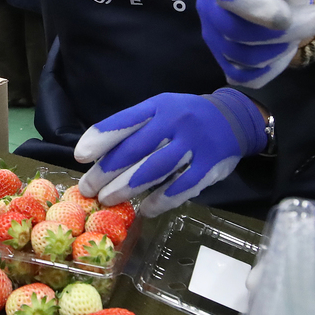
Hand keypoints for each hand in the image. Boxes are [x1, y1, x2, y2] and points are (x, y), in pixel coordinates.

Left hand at [75, 89, 268, 216]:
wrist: (234, 118)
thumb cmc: (185, 117)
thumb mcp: (161, 110)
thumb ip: (135, 129)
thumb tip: (99, 157)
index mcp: (159, 106)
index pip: (125, 121)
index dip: (101, 138)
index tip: (80, 155)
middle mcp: (175, 122)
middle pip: (136, 148)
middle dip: (107, 171)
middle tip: (88, 189)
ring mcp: (194, 144)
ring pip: (156, 168)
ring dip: (128, 187)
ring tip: (107, 200)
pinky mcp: (210, 165)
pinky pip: (183, 186)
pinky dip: (162, 199)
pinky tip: (145, 209)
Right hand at [199, 0, 314, 87]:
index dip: (257, 8)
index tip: (286, 16)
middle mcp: (207, 4)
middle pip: (235, 31)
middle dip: (284, 31)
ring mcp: (212, 34)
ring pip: (241, 57)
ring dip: (281, 49)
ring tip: (303, 30)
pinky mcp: (222, 59)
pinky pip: (243, 76)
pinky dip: (268, 70)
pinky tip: (283, 51)